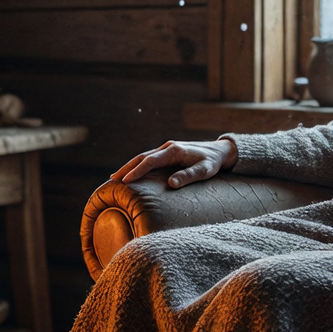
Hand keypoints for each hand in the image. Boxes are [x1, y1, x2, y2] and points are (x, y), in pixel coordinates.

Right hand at [116, 138, 237, 188]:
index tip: (125, 180)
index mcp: (174, 151)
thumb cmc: (212, 162)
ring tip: (116, 177)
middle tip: (113, 179)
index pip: (150, 161)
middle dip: (126, 168)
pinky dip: (137, 165)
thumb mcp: (204, 171)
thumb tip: (171, 184)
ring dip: (129, 166)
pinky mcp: (167, 153)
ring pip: (143, 157)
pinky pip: (149, 158)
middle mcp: (167, 147)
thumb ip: (188, 176)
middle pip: (141, 157)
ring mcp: (166, 149)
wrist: (219, 151)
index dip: (137, 171)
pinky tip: (132, 172)